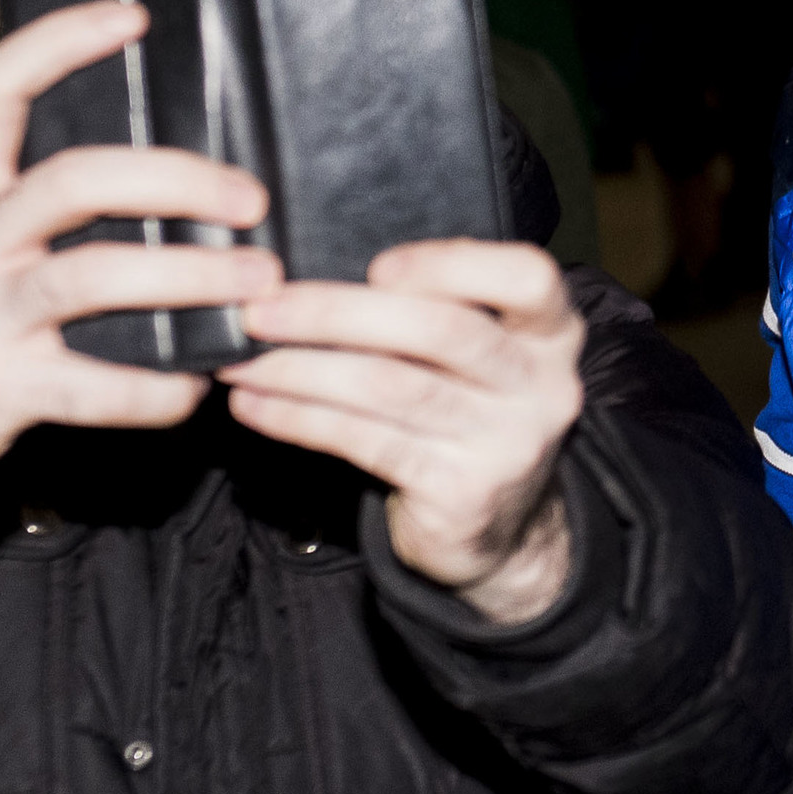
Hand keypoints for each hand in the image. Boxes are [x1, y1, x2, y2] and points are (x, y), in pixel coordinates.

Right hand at [0, 1, 280, 552]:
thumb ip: (35, 211)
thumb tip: (162, 184)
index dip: (60, 43)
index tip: (134, 15)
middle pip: (75, 180)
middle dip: (176, 180)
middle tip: (251, 199)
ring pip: (92, 276)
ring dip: (189, 276)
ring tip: (257, 282)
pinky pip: (91, 385)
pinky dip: (154, 389)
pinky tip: (195, 386)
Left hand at [219, 240, 584, 625]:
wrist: (501, 529)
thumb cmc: (468, 413)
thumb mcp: (479, 357)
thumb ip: (433, 309)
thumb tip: (307, 272)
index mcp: (550, 333)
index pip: (528, 276)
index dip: (452, 263)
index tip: (377, 265)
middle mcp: (541, 385)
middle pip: (440, 330)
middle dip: (337, 313)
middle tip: (261, 308)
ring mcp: (505, 443)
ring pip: (390, 388)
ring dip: (301, 369)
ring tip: (242, 359)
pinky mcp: (460, 493)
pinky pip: (364, 442)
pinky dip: (299, 419)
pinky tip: (255, 406)